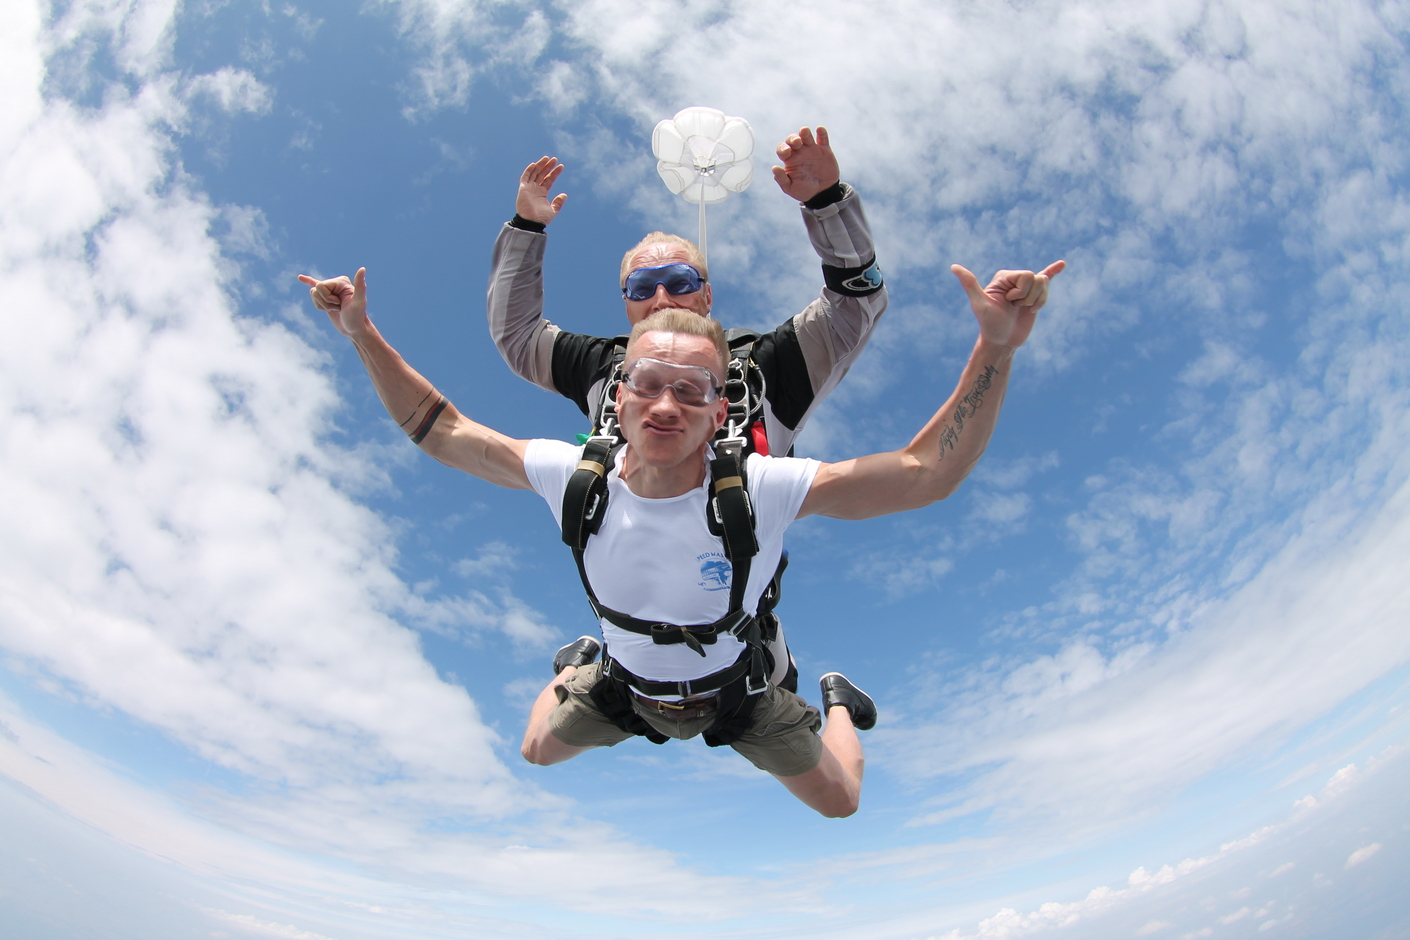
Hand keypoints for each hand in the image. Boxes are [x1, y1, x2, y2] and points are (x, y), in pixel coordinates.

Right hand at [298, 268, 367, 337]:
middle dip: (324, 302)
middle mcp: (336, 283)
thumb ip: (360, 285)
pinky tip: (300, 277)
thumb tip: (362, 268)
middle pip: (315, 290)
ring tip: (335, 309)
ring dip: (322, 306)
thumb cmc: (357, 316)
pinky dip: (307, 281)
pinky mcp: (326, 298)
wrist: (355, 329)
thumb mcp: (359, 301)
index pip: (321, 286)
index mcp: (342, 281)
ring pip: (313, 295)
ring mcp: (330, 291)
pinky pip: (314, 286)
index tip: (340, 303)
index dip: (327, 298)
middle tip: (338, 307)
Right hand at [516, 156, 566, 224]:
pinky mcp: (523, 189)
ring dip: (540, 165)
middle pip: (542, 174)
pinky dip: (529, 170)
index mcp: (542, 193)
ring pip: (535, 173)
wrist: (532, 222)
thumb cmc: (541, 219)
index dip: (555, 173)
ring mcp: (529, 188)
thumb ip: (558, 203)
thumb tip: (564, 195)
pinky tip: (535, 164)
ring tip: (547, 158)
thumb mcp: (553, 210)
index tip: (561, 166)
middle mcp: (535, 189)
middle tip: (555, 159)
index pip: (549, 179)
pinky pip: (525, 177)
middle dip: (548, 166)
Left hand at [771, 126, 839, 201]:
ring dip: (805, 132)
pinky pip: (822, 138)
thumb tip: (774, 168)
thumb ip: (781, 179)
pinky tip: (820, 129)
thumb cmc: (803, 190)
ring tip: (804, 132)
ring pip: (806, 136)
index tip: (786, 152)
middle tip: (796, 142)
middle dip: (793, 138)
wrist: (822, 193)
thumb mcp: (790, 188)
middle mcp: (799, 152)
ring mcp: (812, 149)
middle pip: (793, 139)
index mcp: (789, 159)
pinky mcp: (824, 150)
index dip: (783, 148)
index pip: (782, 149)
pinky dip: (822, 132)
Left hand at [950, 260, 1065, 349]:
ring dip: (1038, 301)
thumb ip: (970, 284)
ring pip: (1044, 284)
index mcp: (1003, 277)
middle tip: (1015, 307)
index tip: (1009, 302)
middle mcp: (1014, 280)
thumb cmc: (989, 324)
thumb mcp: (980, 304)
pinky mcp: (1034, 297)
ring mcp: (1025, 289)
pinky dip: (1053, 271)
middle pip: (1036, 279)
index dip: (1021, 291)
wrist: (1002, 342)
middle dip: (1029, 297)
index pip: (1026, 275)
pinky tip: (1061, 265)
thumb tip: (953, 266)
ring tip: (1023, 309)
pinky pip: (1045, 280)